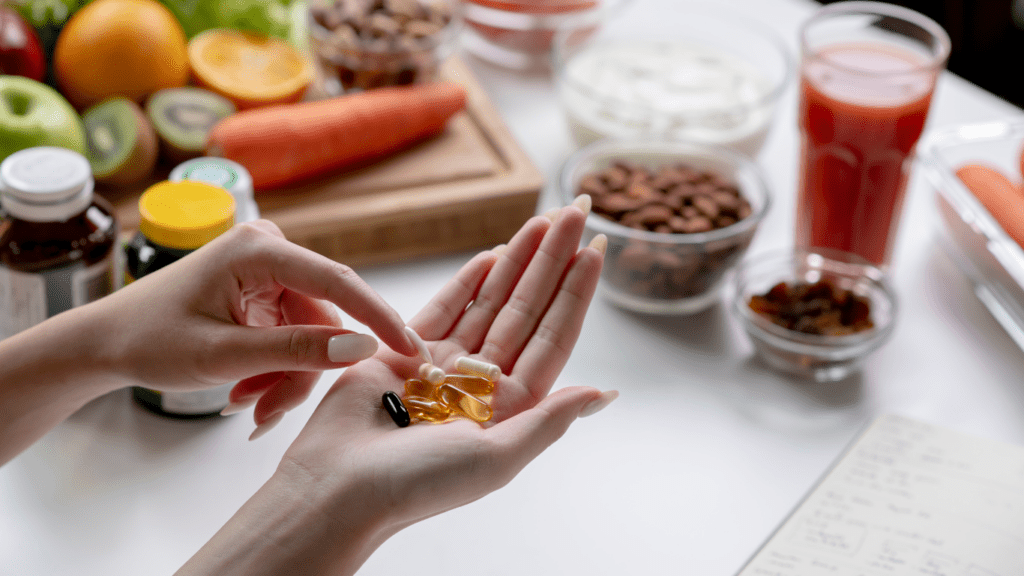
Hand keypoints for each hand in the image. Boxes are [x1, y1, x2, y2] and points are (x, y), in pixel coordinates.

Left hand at [90, 220, 416, 421]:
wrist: (106, 342)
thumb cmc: (150, 341)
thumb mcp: (225, 355)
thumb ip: (297, 350)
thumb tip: (362, 347)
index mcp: (259, 249)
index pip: (338, 282)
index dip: (378, 318)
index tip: (411, 351)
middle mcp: (270, 251)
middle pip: (323, 318)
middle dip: (303, 370)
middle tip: (268, 413)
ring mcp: (268, 271)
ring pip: (311, 334)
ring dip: (286, 376)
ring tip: (248, 406)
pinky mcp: (264, 291)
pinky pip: (293, 335)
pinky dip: (276, 368)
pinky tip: (247, 390)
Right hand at [271, 201, 613, 571]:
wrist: (339, 488)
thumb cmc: (417, 484)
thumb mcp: (496, 459)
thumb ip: (549, 421)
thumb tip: (604, 394)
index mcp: (509, 408)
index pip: (552, 337)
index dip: (576, 292)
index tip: (596, 248)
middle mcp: (481, 384)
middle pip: (526, 310)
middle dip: (551, 261)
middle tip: (575, 211)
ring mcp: (442, 366)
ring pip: (490, 302)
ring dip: (516, 261)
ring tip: (541, 221)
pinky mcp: (402, 352)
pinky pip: (444, 308)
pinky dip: (468, 281)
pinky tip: (493, 252)